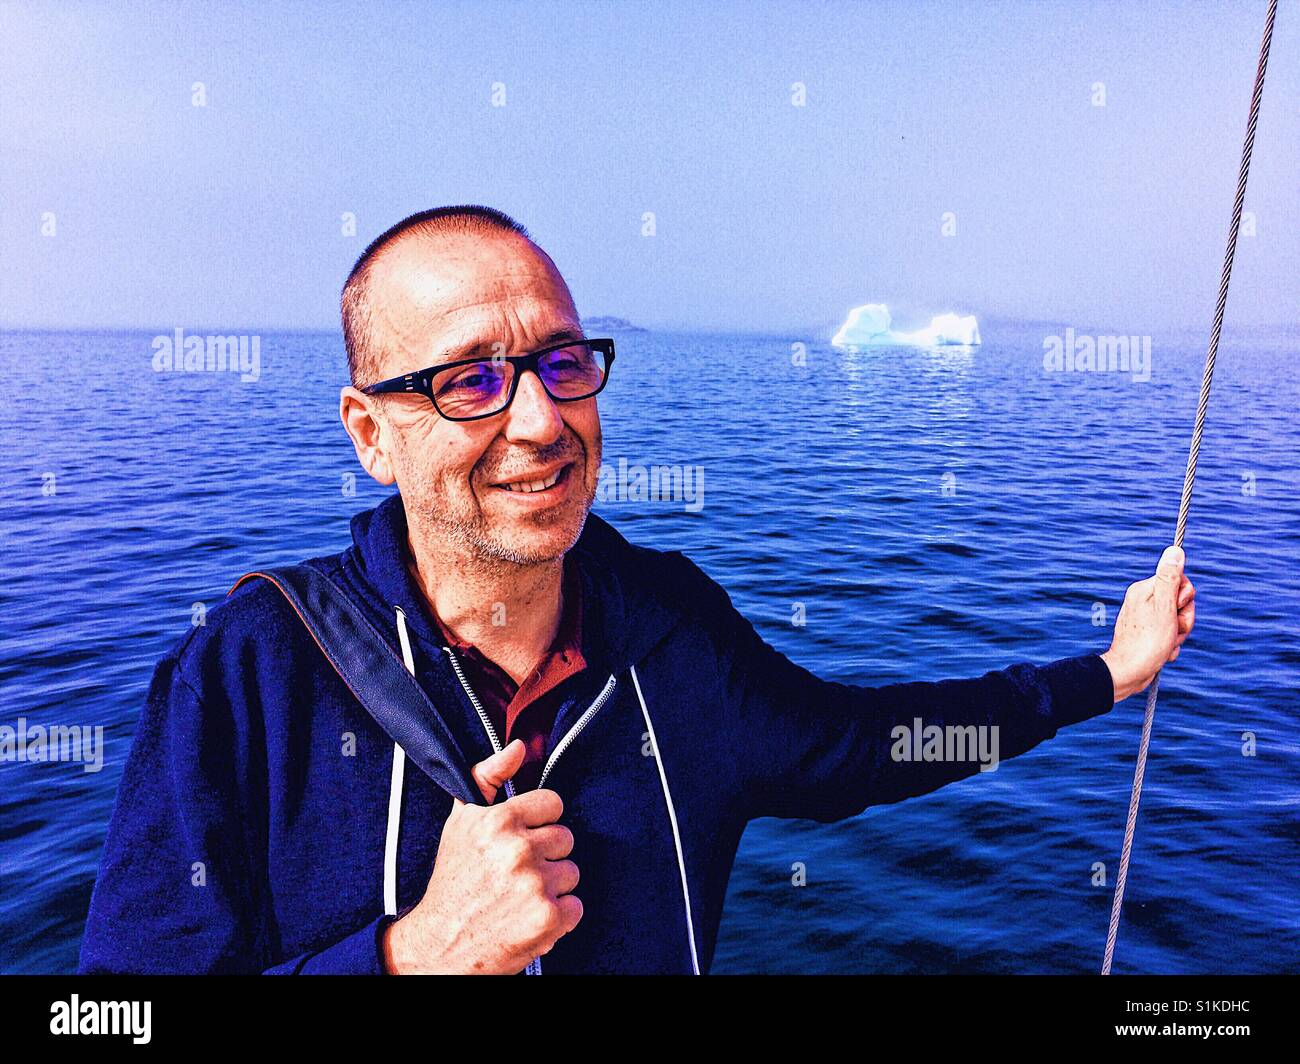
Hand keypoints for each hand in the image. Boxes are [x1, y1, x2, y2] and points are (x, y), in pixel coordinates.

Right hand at [382, 739, 581, 973]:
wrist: (438, 944)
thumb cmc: (452, 881)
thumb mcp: (461, 820)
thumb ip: (488, 776)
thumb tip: (518, 746)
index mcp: (498, 821)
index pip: (554, 804)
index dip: (540, 822)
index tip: (523, 838)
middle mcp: (517, 850)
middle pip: (565, 838)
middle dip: (545, 855)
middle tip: (517, 873)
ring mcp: (535, 885)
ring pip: (572, 872)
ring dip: (552, 886)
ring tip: (521, 895)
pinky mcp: (548, 918)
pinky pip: (576, 905)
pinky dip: (559, 916)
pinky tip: (530, 916)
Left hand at [1101, 545, 1195, 702]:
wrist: (1129, 673)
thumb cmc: (1147, 641)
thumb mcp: (1164, 607)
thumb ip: (1170, 578)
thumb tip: (1175, 551)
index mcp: (1144, 589)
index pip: (1180, 582)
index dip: (1185, 599)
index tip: (1175, 611)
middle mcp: (1142, 600)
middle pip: (1180, 602)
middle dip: (1183, 620)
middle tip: (1171, 630)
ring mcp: (1144, 617)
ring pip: (1177, 620)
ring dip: (1178, 635)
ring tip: (1166, 643)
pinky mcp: (1147, 633)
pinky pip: (1169, 635)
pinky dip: (1170, 645)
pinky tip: (1161, 652)